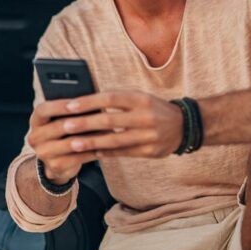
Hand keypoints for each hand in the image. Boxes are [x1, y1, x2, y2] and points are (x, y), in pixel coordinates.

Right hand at [27, 100, 101, 184]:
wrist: (58, 159)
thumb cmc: (65, 131)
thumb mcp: (62, 118)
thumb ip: (72, 109)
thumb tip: (93, 98)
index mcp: (36, 120)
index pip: (43, 110)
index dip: (60, 106)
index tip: (77, 103)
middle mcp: (35, 136)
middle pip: (58, 127)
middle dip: (81, 121)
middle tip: (101, 116)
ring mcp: (43, 153)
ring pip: (69, 144)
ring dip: (91, 137)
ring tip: (109, 131)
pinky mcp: (54, 166)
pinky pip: (77, 158)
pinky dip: (92, 152)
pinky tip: (105, 147)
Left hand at [33, 90, 184, 159]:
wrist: (184, 125)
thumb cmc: (152, 108)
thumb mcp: (139, 97)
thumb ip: (117, 99)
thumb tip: (84, 102)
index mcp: (141, 98)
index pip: (111, 98)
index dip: (89, 102)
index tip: (70, 105)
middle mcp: (146, 116)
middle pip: (110, 120)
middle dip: (86, 124)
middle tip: (65, 126)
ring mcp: (149, 135)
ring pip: (115, 140)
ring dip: (92, 142)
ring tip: (73, 144)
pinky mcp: (151, 151)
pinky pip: (124, 153)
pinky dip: (107, 152)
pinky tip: (92, 152)